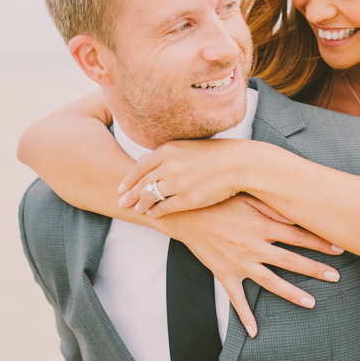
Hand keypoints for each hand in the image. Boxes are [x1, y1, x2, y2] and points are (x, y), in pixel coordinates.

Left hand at [117, 138, 248, 215]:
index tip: (122, 186)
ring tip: (137, 209)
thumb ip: (165, 154)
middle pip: (142, 183)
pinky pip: (164, 208)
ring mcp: (177, 183)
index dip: (129, 178)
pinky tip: (152, 213)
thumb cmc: (216, 153)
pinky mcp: (187, 199)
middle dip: (130, 193)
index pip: (140, 166)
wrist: (238, 164)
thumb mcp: (187, 146)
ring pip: (150, 196)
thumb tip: (143, 157)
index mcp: (168, 150)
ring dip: (141, 204)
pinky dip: (155, 211)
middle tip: (121, 201)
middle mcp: (169, 166)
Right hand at [161, 194, 343, 336]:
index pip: (298, 236)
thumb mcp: (247, 198)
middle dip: (315, 269)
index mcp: (261, 226)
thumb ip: (272, 207)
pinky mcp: (224, 274)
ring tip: (311, 302)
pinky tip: (255, 332)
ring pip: (271, 282)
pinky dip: (245, 317)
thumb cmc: (218, 201)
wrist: (185, 214)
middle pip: (291, 260)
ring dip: (292, 293)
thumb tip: (298, 212)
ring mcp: (239, 263)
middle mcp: (253, 247)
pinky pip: (236, 299)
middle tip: (336, 277)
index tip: (340, 247)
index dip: (320, 242)